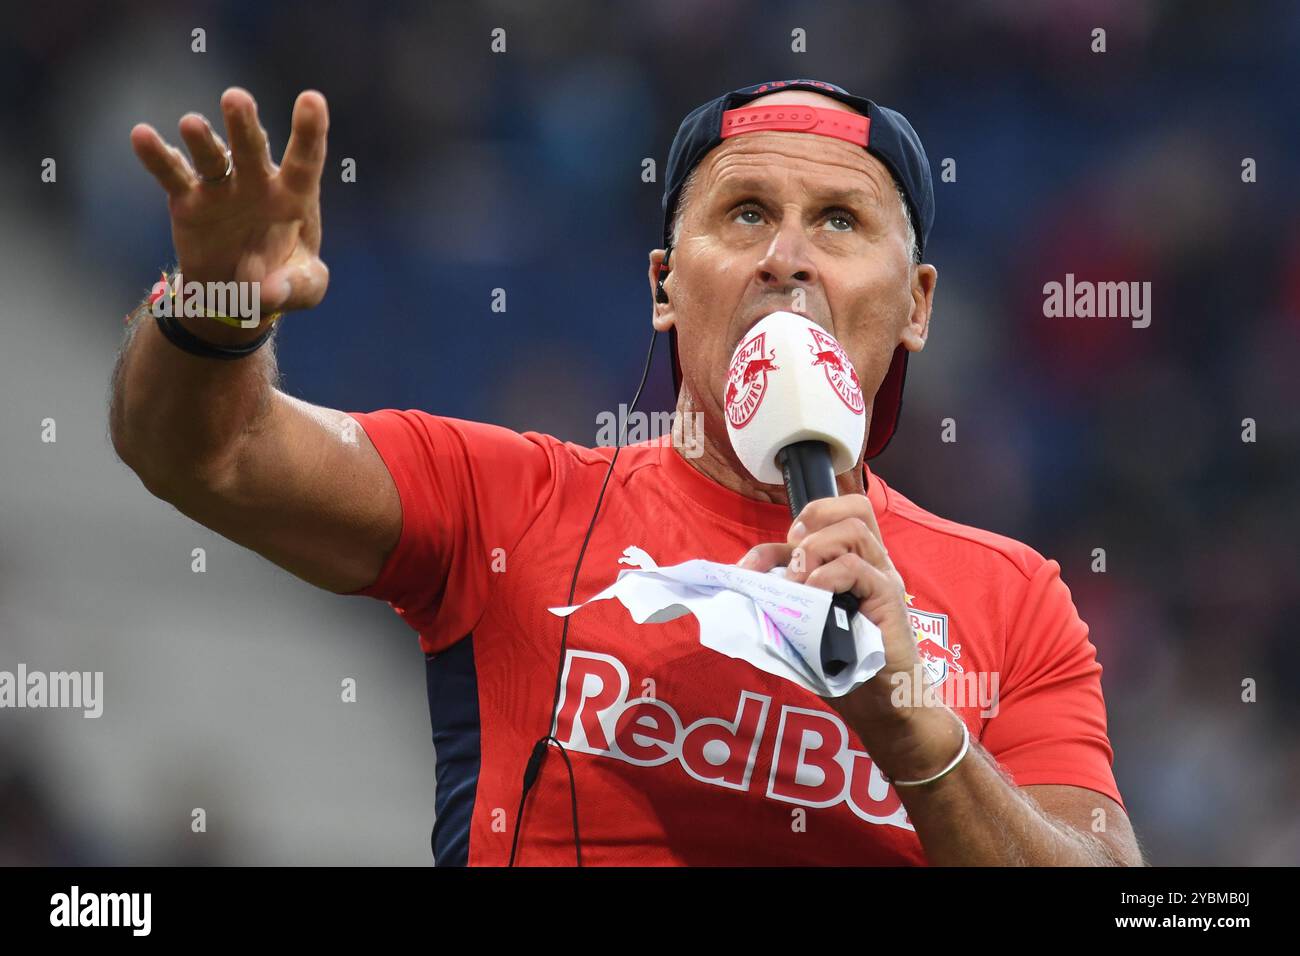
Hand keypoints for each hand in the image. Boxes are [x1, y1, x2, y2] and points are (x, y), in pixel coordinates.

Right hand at [129, 87, 329, 318]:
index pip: (305, 160)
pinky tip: (142, 136)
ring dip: (202, 140)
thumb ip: (298, 287)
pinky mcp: (188, 199)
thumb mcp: (304, 289)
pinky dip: (157, 156)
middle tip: (235, 98)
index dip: (309, 131)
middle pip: (252, 148)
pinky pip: (172, 174)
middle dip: (243, 124)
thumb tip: (270, 291)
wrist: (239, 295)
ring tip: (191, 124)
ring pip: (211, 157)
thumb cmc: (283, 282)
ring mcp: (222, 187)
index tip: (312, 99)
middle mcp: (257, 182)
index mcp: (295, 195)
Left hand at [738, 495, 946, 765]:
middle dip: (814, 516)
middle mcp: (872, 566)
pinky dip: (828, 575)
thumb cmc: (846, 672)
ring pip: (855, 529)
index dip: (778, 539)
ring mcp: (883, 580)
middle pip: (855, 509)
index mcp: (852, 568)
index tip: (749, 567)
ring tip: (798, 580)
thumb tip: (743, 596)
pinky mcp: (890, 601)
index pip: (823, 525)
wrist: (886, 708)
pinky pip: (858, 568)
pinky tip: (814, 595)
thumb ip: (785, 607)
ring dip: (815, 548)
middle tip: (790, 554)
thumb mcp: (804, 633)